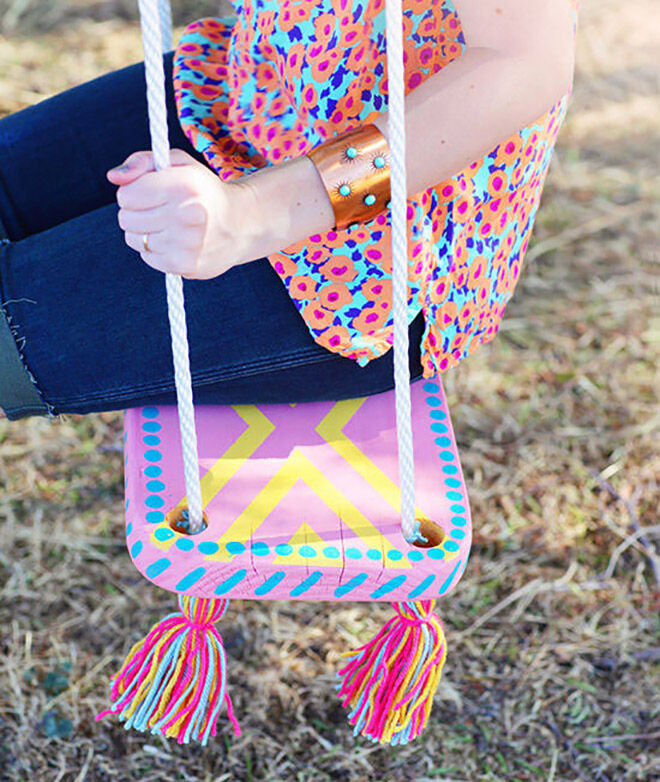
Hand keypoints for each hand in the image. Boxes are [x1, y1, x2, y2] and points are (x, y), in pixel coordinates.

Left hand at [106, 149, 258, 278]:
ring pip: (134, 239)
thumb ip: (142, 162)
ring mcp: (185, 244)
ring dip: (145, 232)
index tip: (150, 192)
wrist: (243, 224)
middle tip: (159, 209)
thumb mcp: (179, 164)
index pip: (126, 195)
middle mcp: (185, 215)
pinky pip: (147, 257)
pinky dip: (156, 250)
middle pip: (125, 218)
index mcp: (183, 185)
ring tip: (169, 225)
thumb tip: (113, 177)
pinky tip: (176, 241)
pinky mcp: (184, 265)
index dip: (133, 192)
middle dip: (136, 212)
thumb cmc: (203, 190)